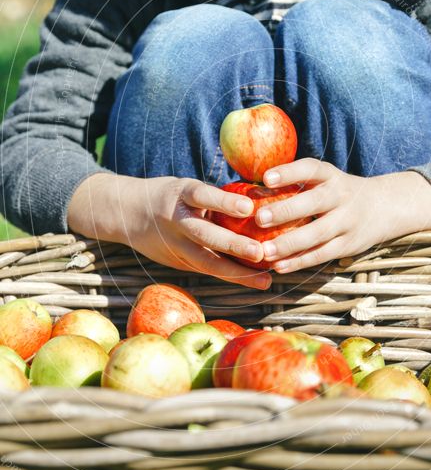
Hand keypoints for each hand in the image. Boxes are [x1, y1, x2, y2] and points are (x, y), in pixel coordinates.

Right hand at [67, 173, 270, 290]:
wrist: (125, 213)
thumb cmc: (169, 196)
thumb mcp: (185, 188)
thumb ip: (213, 198)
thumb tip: (260, 199)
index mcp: (179, 195)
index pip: (202, 195)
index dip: (224, 201)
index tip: (248, 207)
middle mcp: (176, 221)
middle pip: (205, 235)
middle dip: (234, 245)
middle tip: (261, 253)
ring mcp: (175, 246)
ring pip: (207, 262)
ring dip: (238, 273)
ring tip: (265, 280)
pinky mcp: (177, 262)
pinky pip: (207, 269)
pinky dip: (232, 276)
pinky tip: (255, 280)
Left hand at [253, 159, 430, 272]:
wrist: (383, 207)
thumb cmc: (337, 191)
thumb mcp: (325, 179)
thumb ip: (296, 182)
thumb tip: (249, 185)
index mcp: (331, 176)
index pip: (310, 169)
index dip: (289, 172)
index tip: (266, 178)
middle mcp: (341, 196)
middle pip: (314, 203)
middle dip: (287, 211)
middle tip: (260, 218)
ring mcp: (347, 222)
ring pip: (318, 234)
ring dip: (290, 244)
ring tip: (264, 252)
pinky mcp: (347, 245)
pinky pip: (321, 255)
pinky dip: (299, 262)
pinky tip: (278, 266)